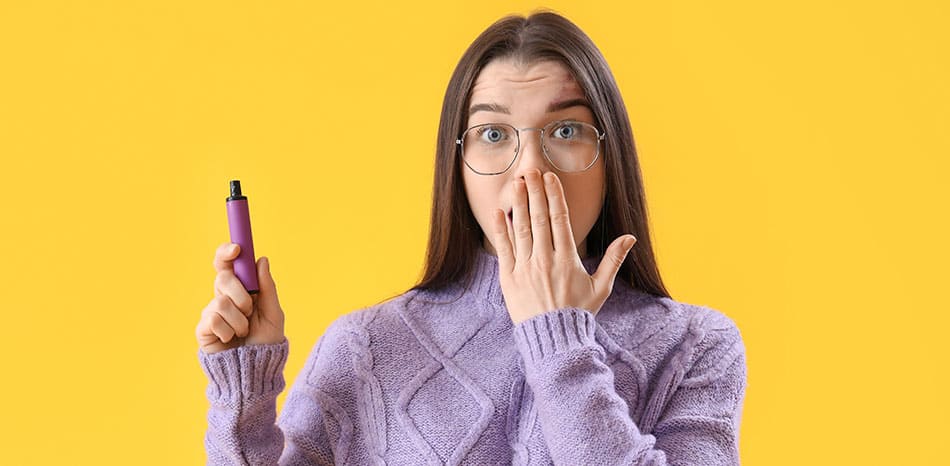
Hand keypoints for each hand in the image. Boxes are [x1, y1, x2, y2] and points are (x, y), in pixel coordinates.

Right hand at [195, 242, 285, 353]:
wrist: (256, 370)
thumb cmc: (266, 342)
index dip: (227, 253)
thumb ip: (267, 287)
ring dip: (240, 319)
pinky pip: (213, 319)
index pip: (227, 265)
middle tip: (250, 310)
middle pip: (222, 278)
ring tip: (244, 331)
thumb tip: (261, 259)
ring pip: (221, 301)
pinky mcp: (203, 329)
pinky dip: (229, 330)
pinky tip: (230, 339)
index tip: (237, 249)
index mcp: (240, 290)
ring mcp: (212, 313)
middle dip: (241, 294)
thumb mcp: (273, 313)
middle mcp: (223, 298)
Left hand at [488, 169, 635, 324]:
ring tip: (517, 184)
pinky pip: (504, 249)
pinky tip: (499, 212)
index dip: (554, 196)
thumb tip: (630, 238)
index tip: (550, 178)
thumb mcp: (601, 287)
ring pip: (520, 229)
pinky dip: (501, 229)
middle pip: (538, 218)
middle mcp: (544, 260)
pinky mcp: (509, 278)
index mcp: (566, 259)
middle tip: (530, 171)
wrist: (554, 339)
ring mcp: (525, 268)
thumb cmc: (579, 313)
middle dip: (535, 192)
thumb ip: (613, 259)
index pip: (559, 219)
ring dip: (518, 204)